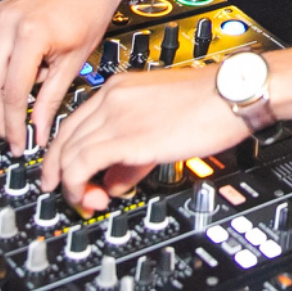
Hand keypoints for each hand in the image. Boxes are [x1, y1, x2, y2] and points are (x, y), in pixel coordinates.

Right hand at [0, 0, 154, 146]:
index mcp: (30, 34)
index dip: (15, 122)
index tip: (20, 140)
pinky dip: (7, 67)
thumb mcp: (76, 60)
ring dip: (4, 91)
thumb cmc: (91, 9)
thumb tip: (39, 128)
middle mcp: (8, 22)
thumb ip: (53, 98)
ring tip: (32, 92)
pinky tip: (31, 65)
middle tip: (10, 134)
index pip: (14, 91)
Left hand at [40, 65, 247, 211]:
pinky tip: (89, 198)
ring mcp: (115, 115)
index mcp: (118, 89)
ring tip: (85, 202)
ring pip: (68, 153)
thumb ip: (133, 152)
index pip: (74, 123)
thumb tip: (116, 180)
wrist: (231, 95)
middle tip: (69, 195)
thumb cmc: (210, 104)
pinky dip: (76, 186)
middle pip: (64, 138)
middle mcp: (111, 98)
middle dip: (60, 173)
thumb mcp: (161, 124)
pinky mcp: (125, 137)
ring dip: (70, 185)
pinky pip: (81, 164)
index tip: (66, 176)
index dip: (65, 154)